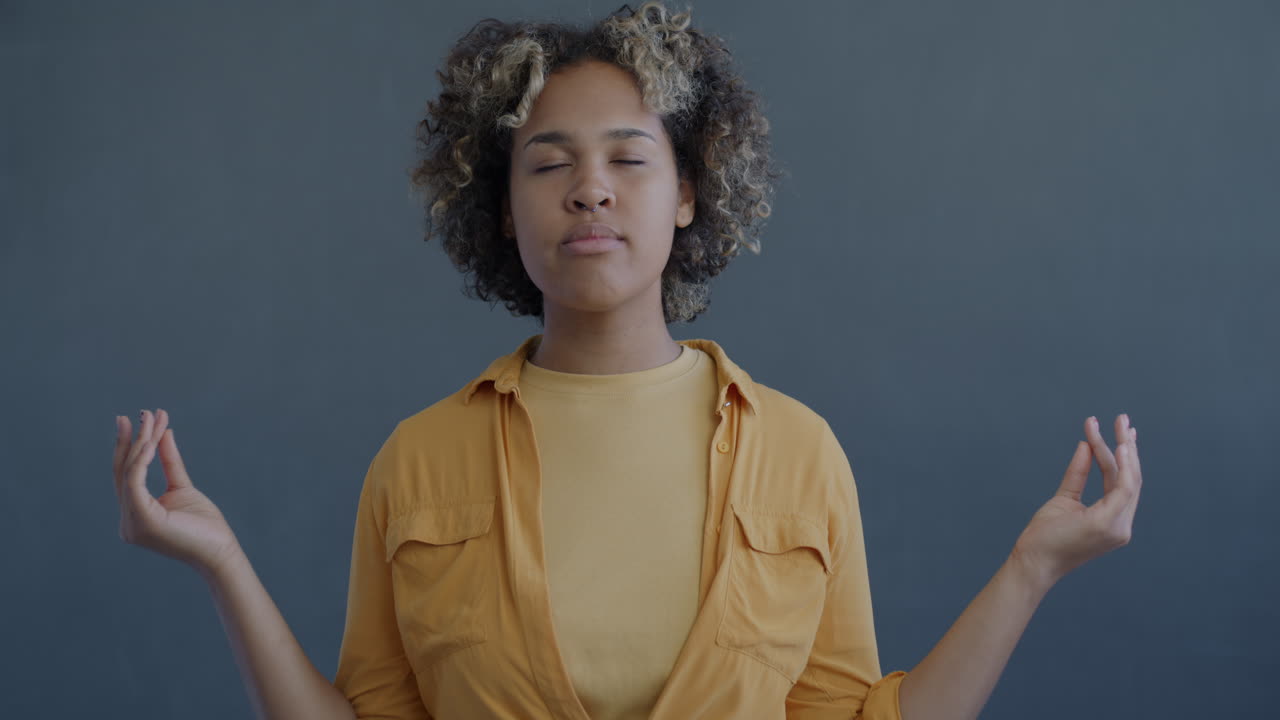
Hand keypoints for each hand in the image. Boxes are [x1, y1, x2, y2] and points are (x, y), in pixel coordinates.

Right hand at [113, 408, 241, 577]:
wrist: (220, 552)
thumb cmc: (205, 526)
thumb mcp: (183, 487)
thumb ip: (169, 461)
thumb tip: (164, 431)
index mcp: (135, 515)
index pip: (127, 476)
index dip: (131, 447)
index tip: (138, 419)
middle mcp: (127, 522)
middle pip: (124, 472)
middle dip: (132, 439)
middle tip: (138, 412)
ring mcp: (131, 524)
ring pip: (130, 473)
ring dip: (141, 442)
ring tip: (151, 417)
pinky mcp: (142, 522)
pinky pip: (135, 484)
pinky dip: (141, 461)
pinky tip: (150, 441)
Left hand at [1010, 414, 1142, 588]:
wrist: (1033, 560)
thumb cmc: (1045, 535)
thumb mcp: (1064, 498)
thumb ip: (1078, 473)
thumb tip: (1085, 444)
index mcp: (1113, 520)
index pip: (1121, 482)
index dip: (1120, 455)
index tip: (1118, 430)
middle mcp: (1121, 524)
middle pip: (1130, 478)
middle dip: (1127, 446)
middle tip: (1123, 419)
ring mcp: (1118, 526)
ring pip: (1128, 479)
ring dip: (1123, 449)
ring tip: (1120, 425)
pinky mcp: (1107, 524)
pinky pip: (1122, 489)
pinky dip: (1122, 467)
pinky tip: (1118, 446)